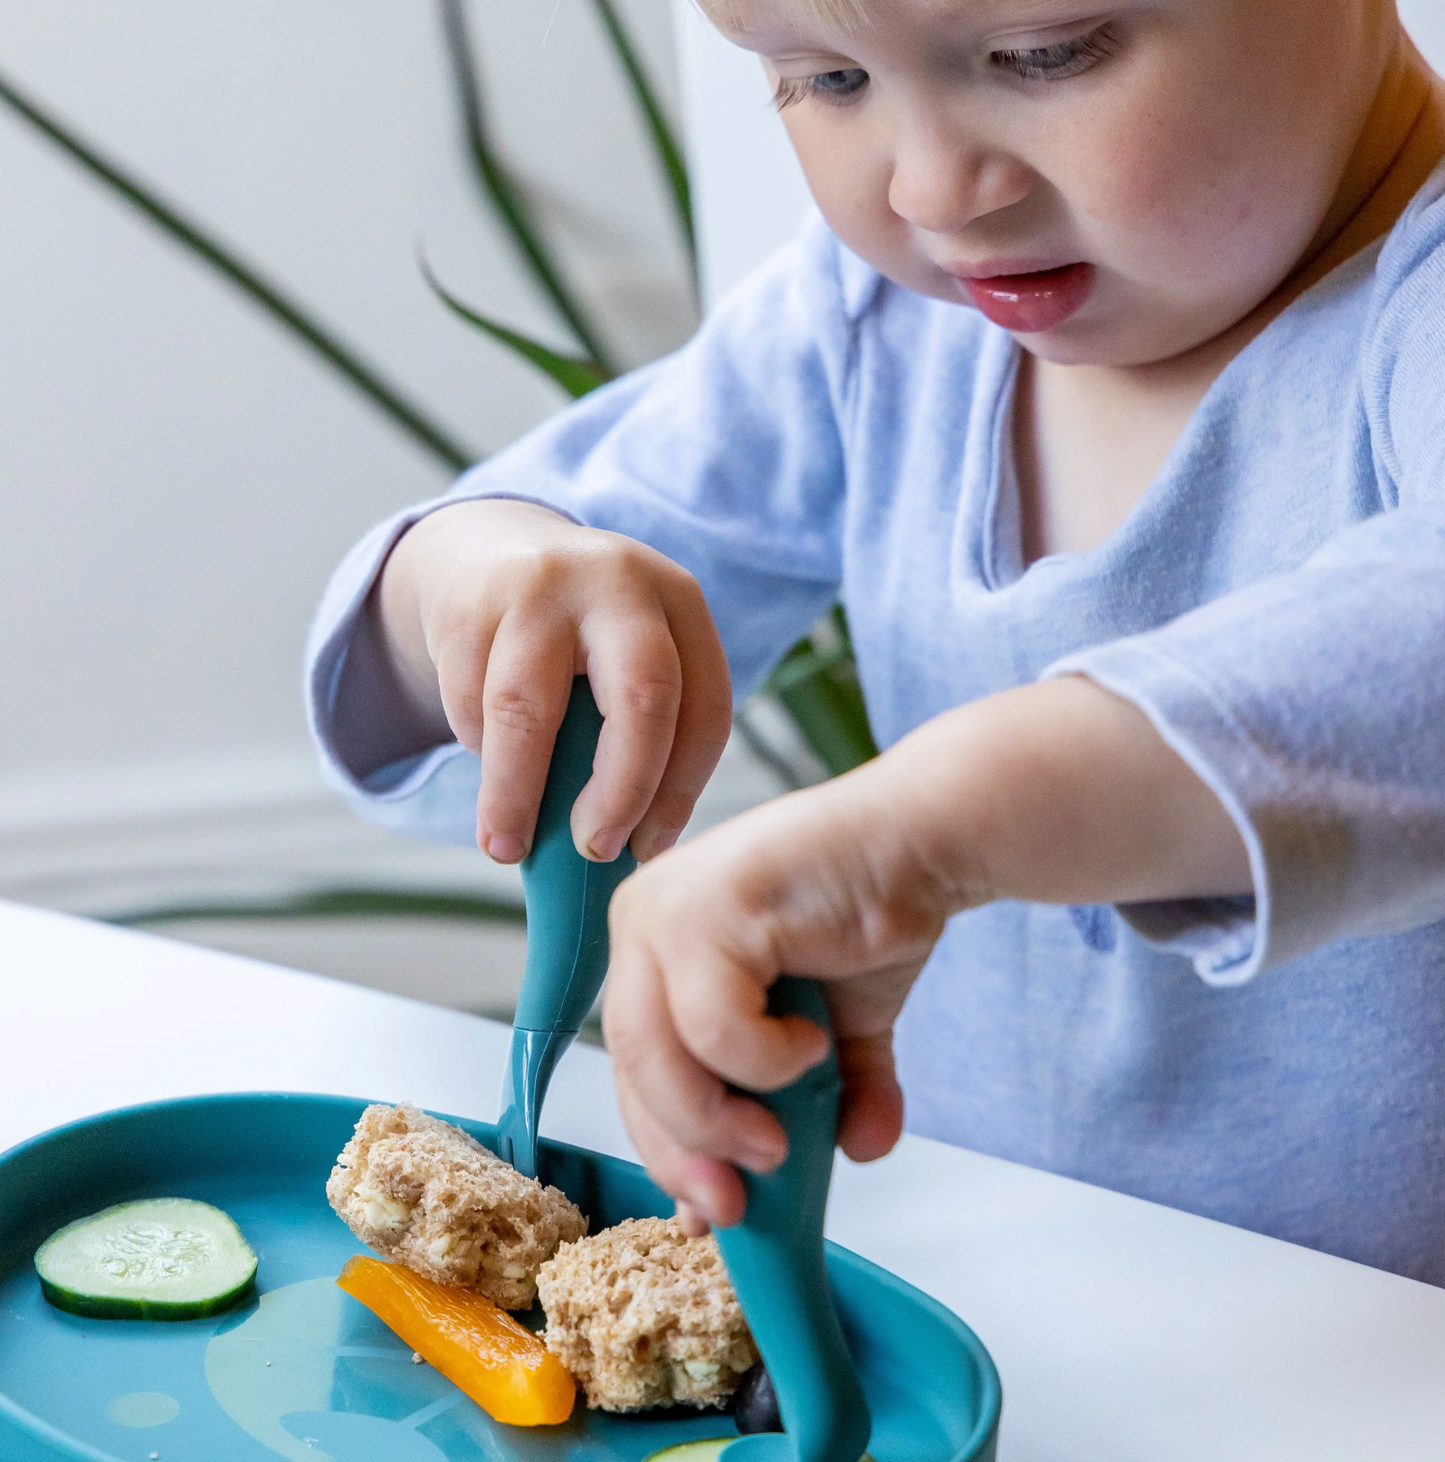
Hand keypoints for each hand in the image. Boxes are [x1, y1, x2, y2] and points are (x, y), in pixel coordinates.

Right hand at [373, 498, 732, 862]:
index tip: (647, 850)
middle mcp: (620, 584)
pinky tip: (488, 759)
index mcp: (680, 602)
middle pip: (642, 700)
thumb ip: (641, 731)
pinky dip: (478, 750)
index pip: (705, 709)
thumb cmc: (572, 637)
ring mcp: (540, 588)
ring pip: (527, 709)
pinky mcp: (468, 606)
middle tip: (596, 850)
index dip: (681, 792)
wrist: (483, 550)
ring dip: (516, 793)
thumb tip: (629, 854)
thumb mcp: (623, 657)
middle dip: (622, 791)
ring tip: (506, 847)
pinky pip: (470, 704)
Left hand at [603, 676, 1251, 1232]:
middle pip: (632, 1066)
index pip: (636, 1067)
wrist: (927, 842)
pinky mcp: (709, 904)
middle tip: (734, 1205)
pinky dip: (765, 1059)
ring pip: (657, 1053)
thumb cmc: (871, 916)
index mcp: (655, 950)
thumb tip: (856, 1156)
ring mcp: (668, 907)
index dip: (666, 1145)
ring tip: (781, 1143)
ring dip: (717, 1121)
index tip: (706, 1208)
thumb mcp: (836, 1033)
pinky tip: (812, 1042)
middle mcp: (643, 921)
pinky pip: (714, 1023)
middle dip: (681, 1149)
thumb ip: (829, 1096)